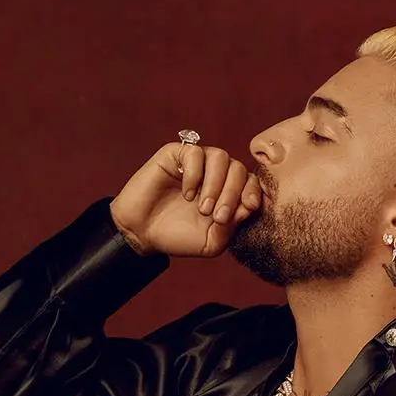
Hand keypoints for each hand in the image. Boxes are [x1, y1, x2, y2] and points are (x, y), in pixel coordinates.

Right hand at [111, 138, 262, 258]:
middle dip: (233, 194)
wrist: (142, 233)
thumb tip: (249, 206)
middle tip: (217, 217)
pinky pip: (195, 152)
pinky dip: (194, 174)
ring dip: (216, 184)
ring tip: (202, 208)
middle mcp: (215, 174)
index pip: (251, 181)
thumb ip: (232, 227)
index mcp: (227, 192)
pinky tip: (186, 193)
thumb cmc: (177, 237)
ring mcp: (196, 163)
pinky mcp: (176, 155)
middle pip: (239, 169)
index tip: (248, 208)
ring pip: (221, 157)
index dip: (253, 192)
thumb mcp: (211, 242)